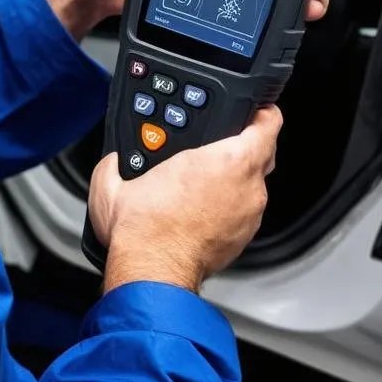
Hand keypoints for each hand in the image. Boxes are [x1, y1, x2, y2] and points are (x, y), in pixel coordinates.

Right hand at [88, 107, 282, 293]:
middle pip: (264, 153)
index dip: (261, 112)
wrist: (151, 272)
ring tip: (201, 181)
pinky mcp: (242, 239)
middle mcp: (247, 186)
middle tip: (219, 143)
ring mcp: (249, 215)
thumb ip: (117, 160)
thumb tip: (114, 160)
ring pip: (253, 185)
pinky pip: (243, 212)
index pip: (267, 123)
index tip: (252, 110)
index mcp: (227, 160)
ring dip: (235, 179)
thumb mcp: (116, 180)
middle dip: (245, 145)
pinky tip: (200, 210)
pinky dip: (228, 207)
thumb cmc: (143, 228)